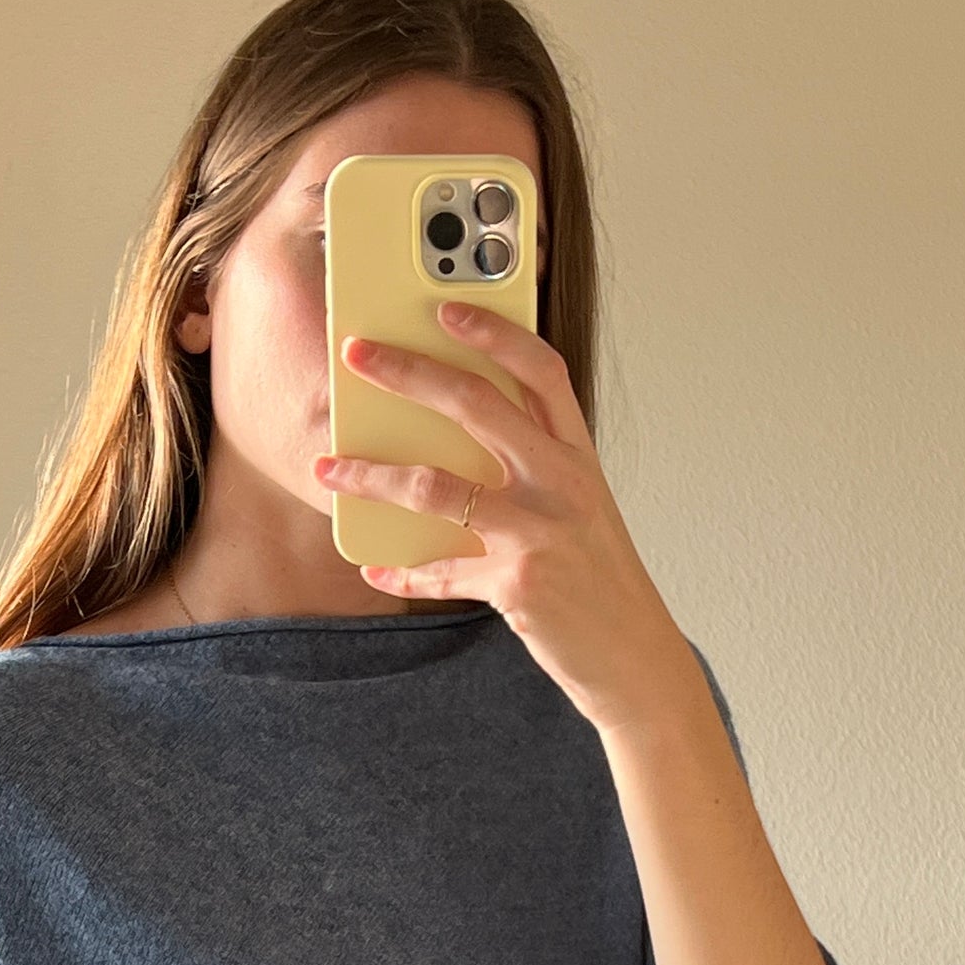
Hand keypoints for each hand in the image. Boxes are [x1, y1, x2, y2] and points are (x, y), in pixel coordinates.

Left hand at [312, 301, 695, 736]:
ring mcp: (540, 532)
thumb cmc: (600, 580)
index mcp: (579, 455)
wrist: (636, 657)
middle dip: (407, 372)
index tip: (445, 306)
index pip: (540, 370)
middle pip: (476, 406)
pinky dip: (402, 571)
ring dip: (372, 474)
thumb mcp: (579, 510)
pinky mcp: (518, 584)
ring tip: (328, 467)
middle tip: (356, 354)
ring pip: (436, 486)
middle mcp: (563, 483)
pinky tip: (375, 565)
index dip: (494, 331)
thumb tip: (446, 441)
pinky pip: (440, 571)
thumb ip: (530, 470)